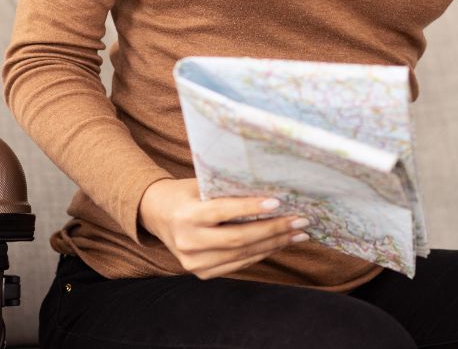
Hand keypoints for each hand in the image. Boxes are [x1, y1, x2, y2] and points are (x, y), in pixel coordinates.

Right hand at [136, 178, 309, 279]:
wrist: (157, 215)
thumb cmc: (185, 194)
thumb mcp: (200, 185)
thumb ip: (227, 190)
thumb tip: (270, 189)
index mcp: (186, 215)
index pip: (223, 212)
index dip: (251, 208)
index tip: (278, 203)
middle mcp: (188, 242)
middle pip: (238, 239)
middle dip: (274, 230)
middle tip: (300, 220)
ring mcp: (193, 262)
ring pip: (242, 254)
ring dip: (274, 244)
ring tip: (298, 233)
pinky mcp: (201, 273)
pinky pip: (238, 264)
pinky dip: (261, 253)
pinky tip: (279, 243)